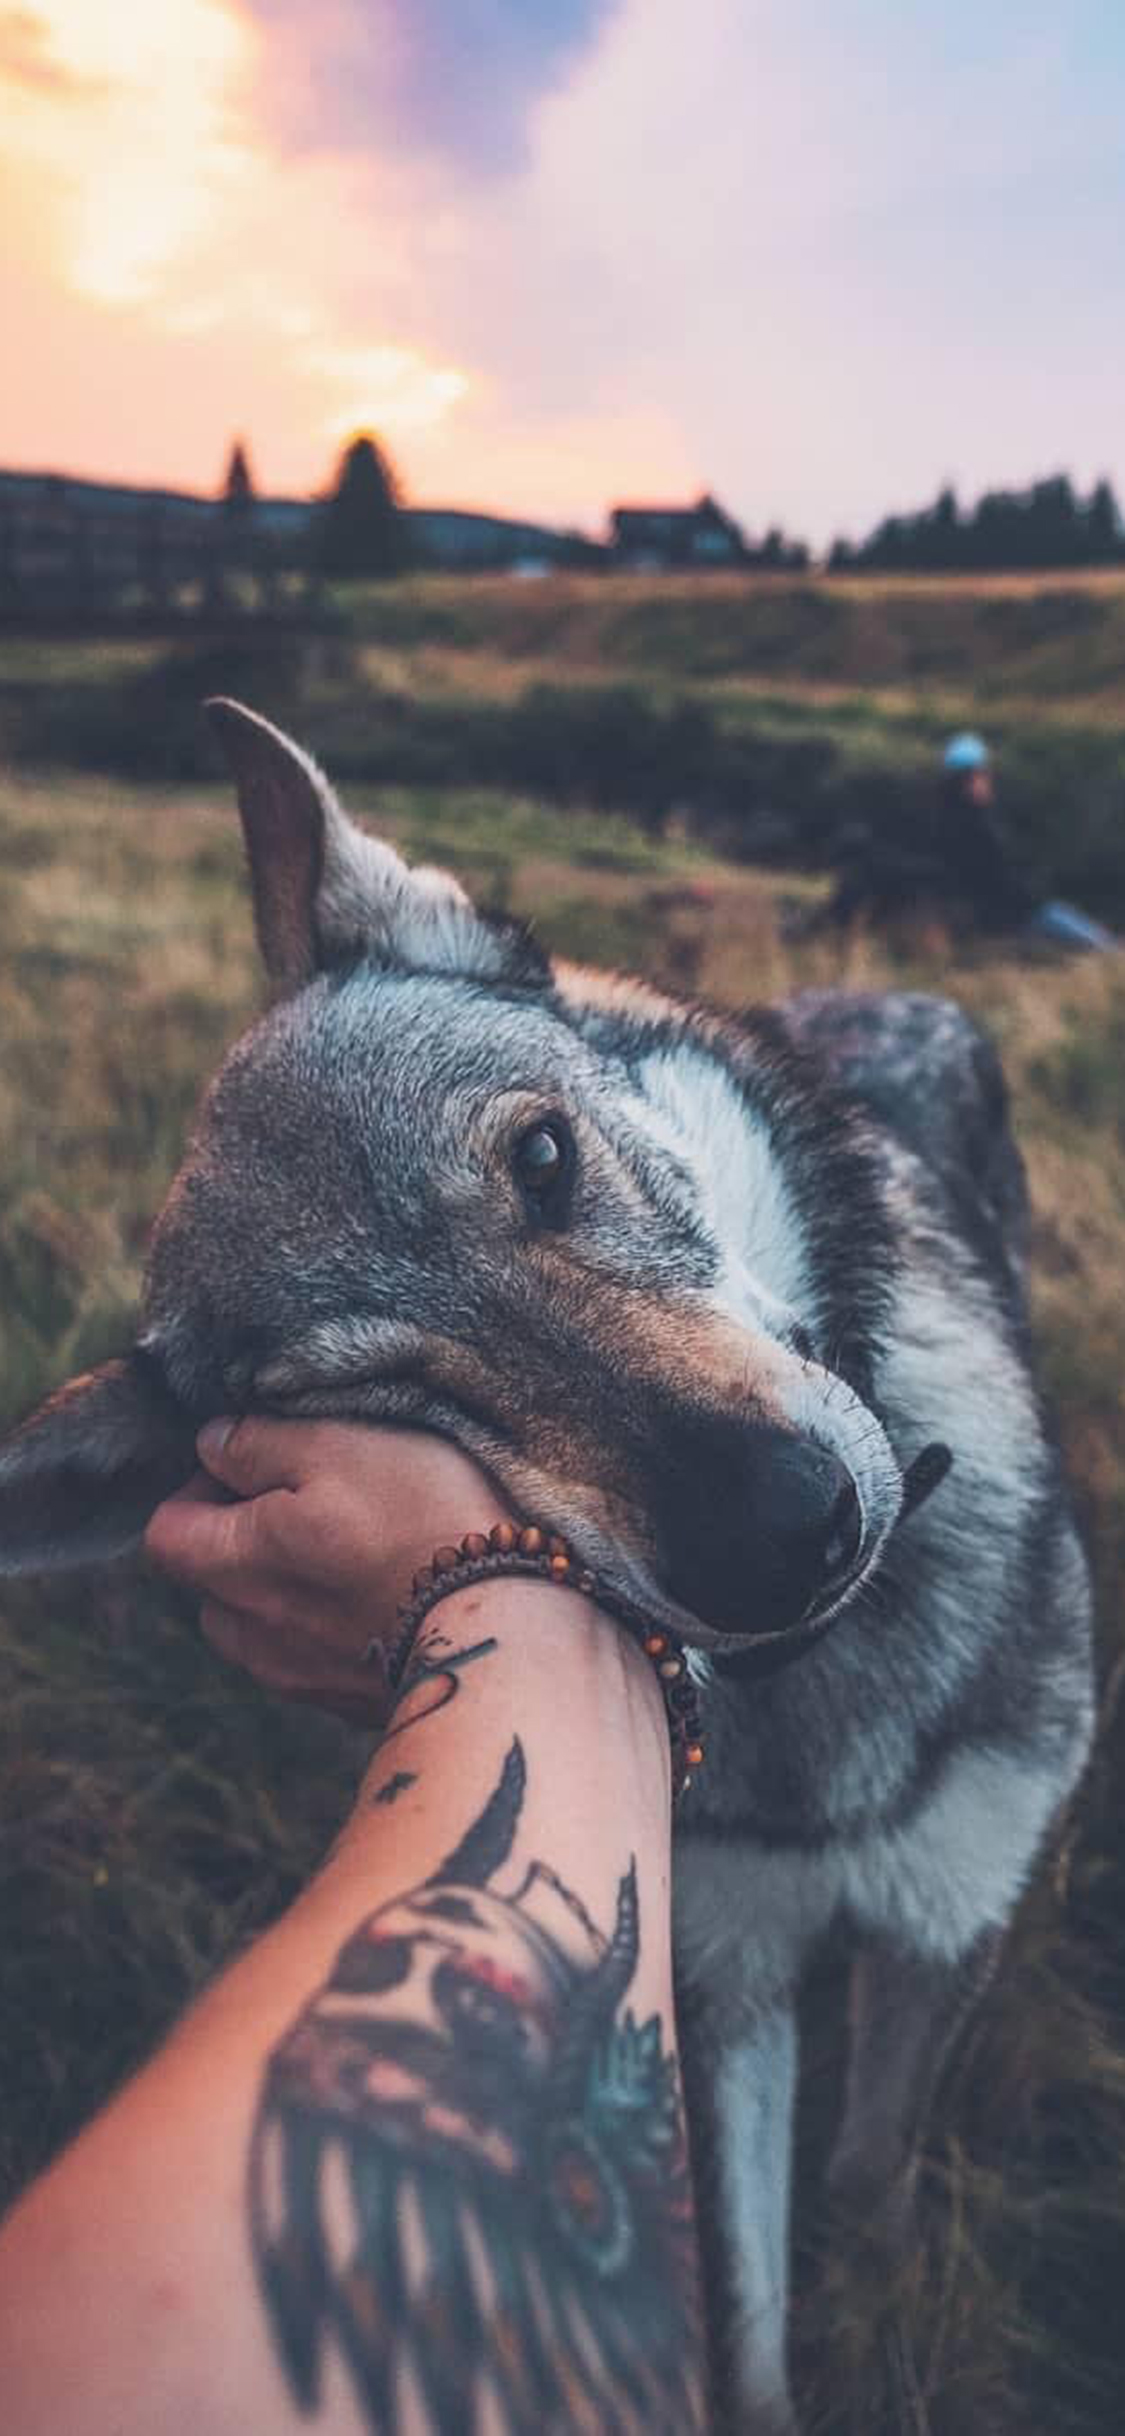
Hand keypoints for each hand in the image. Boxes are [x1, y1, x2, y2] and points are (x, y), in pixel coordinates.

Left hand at [144, 1418, 511, 1720]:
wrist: (513, 1630)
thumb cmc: (423, 1521)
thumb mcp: (339, 1446)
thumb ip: (259, 1443)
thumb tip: (211, 1445)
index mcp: (237, 1565)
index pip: (165, 1532)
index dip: (201, 1487)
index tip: (262, 1464)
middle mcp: (255, 1633)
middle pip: (210, 1583)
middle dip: (243, 1540)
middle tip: (314, 1502)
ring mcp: (303, 1678)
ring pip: (259, 1627)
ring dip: (286, 1588)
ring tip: (354, 1553)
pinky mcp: (353, 1704)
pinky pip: (314, 1659)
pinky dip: (333, 1627)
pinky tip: (390, 1595)